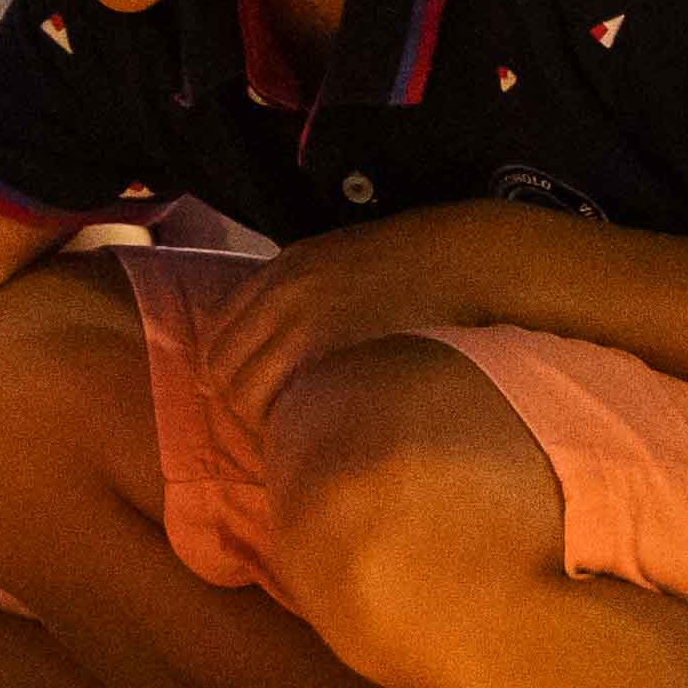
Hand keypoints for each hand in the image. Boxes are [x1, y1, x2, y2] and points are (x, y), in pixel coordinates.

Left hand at [202, 213, 527, 433]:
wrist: (469, 260)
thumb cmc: (420, 270)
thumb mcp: (347, 264)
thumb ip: (307, 296)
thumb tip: (282, 350)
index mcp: (285, 268)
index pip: (218, 331)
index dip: (230, 370)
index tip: (257, 392)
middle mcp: (283, 291)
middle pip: (221, 363)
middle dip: (238, 398)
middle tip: (273, 420)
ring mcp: (304, 319)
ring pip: (244, 387)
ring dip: (259, 414)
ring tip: (296, 428)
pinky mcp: (332, 348)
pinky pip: (281, 395)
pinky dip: (284, 416)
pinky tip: (314, 424)